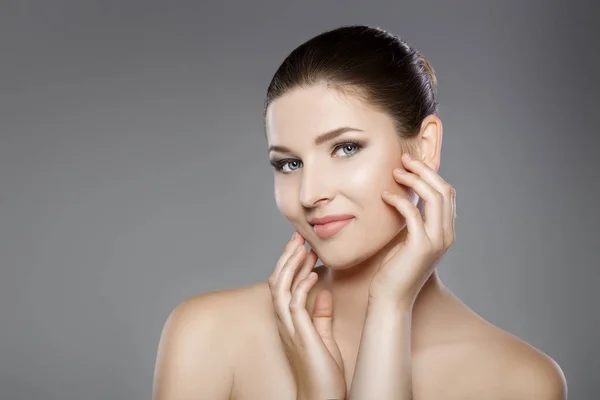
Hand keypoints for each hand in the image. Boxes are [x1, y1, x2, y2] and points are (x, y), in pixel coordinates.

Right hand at [268, 232, 346, 399]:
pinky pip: (295, 304)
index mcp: (291, 321)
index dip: (290, 264)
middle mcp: (285, 322)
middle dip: (287, 257)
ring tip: (303, 247)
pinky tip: (313, 273)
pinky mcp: (300, 335)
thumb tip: (323, 292)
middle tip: (298, 236)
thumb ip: (321, 315)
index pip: (285, 285)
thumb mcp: (323, 337)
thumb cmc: (323, 373)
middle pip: (278, 281)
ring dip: (292, 266)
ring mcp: (290, 328)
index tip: (302, 245)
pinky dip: (302, 286)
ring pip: (281, 288)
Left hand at [370, 152, 456, 306]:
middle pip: (445, 190)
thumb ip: (413, 221)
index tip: (411, 164)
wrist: (390, 299)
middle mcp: (446, 235)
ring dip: (414, 180)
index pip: (447, 194)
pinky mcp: (420, 247)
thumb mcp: (406, 239)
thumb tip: (405, 197)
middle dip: (425, 171)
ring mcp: (436, 242)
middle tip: (404, 159)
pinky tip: (384, 195)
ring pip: (434, 197)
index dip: (431, 175)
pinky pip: (413, 213)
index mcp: (445, 231)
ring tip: (395, 172)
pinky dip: (399, 200)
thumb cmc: (394, 269)